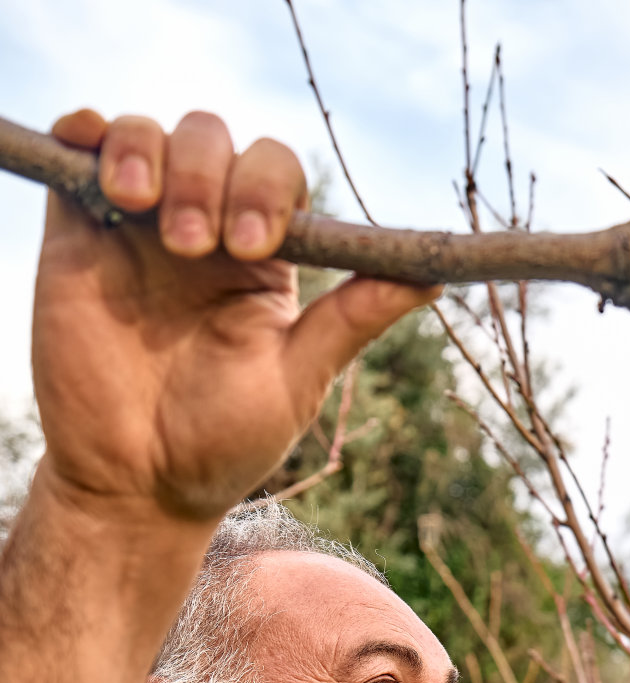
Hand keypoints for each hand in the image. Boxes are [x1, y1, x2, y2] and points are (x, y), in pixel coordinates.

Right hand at [30, 109, 436, 523]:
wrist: (136, 482)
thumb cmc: (225, 440)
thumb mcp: (299, 379)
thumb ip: (355, 318)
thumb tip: (435, 276)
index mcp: (264, 257)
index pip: (276, 173)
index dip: (269, 190)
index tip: (255, 248)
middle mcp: (203, 228)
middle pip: (215, 140)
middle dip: (212, 177)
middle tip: (197, 247)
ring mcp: (137, 227)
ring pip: (151, 135)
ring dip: (154, 157)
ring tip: (151, 220)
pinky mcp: (76, 234)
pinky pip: (76, 150)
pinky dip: (89, 135)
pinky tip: (107, 174)